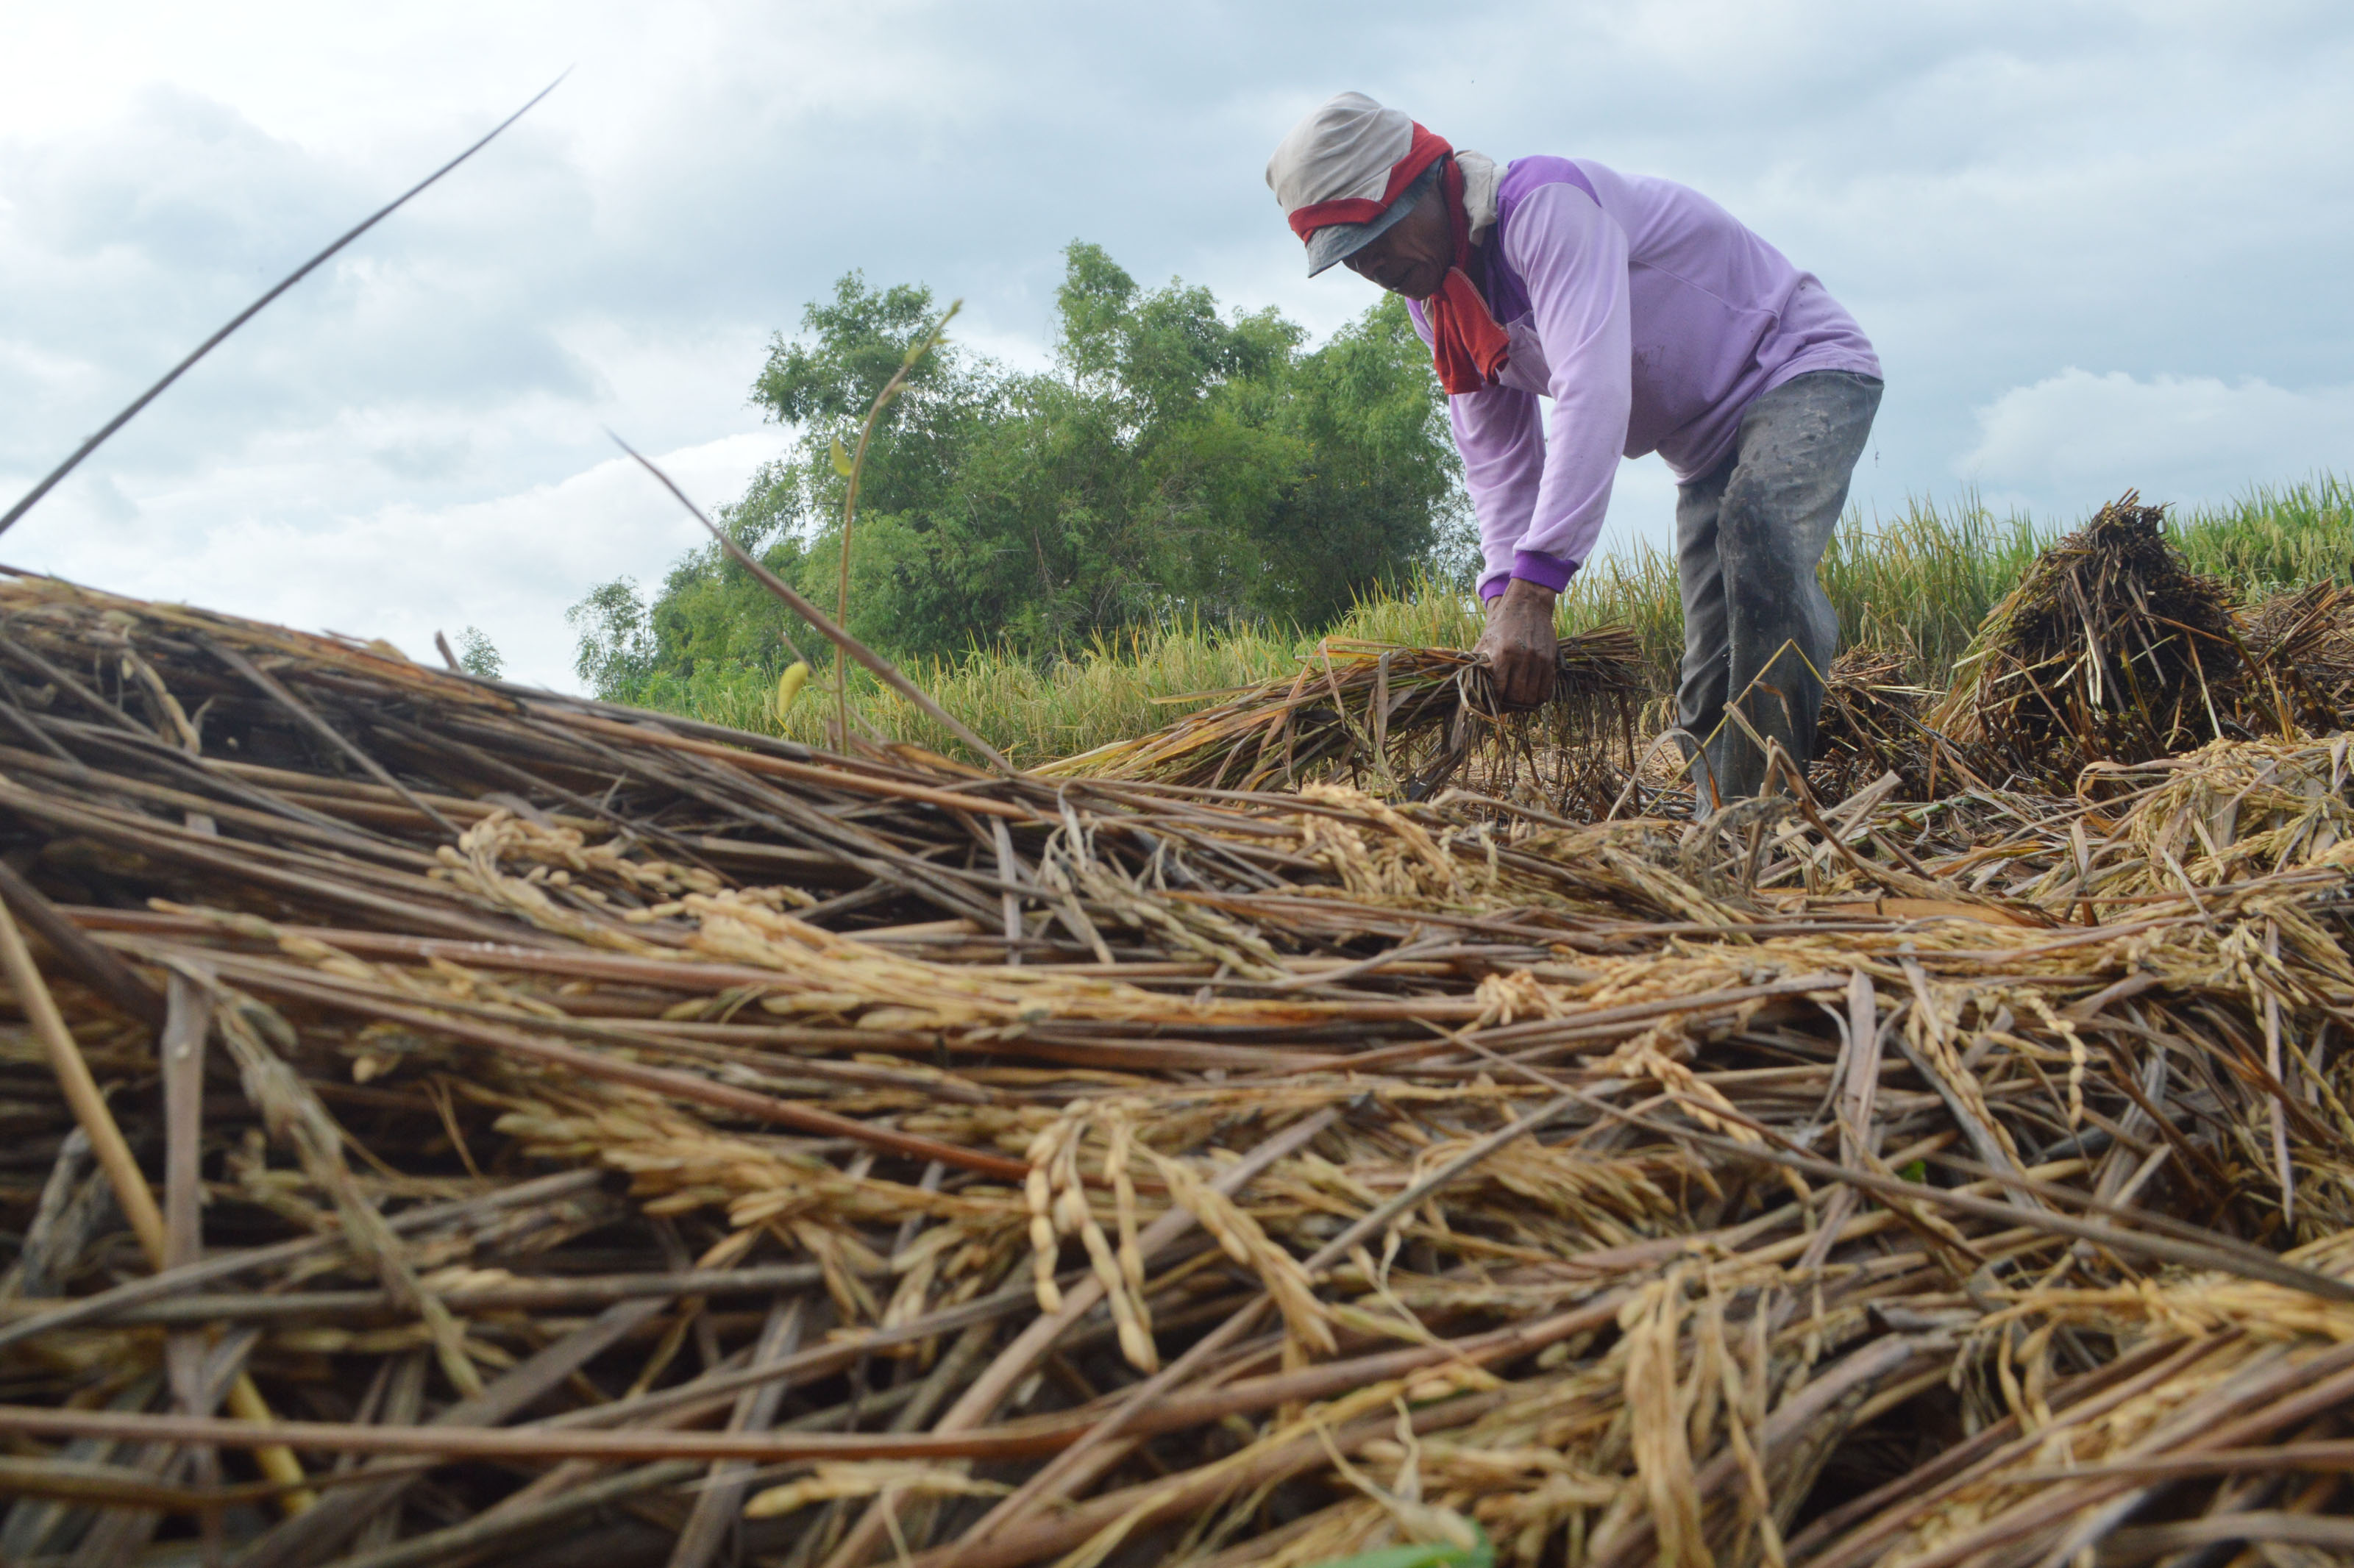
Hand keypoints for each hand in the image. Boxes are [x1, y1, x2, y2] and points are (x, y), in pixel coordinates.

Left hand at [1473, 579, 1557, 708]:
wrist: (1527, 604)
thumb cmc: (1501, 624)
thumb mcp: (1485, 641)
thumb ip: (1477, 663)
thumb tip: (1465, 686)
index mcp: (1502, 654)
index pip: (1499, 691)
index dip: (1494, 702)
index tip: (1491, 703)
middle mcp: (1521, 658)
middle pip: (1517, 697)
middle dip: (1508, 706)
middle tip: (1503, 705)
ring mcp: (1538, 660)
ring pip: (1532, 696)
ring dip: (1523, 704)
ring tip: (1515, 702)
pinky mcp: (1550, 660)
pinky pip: (1546, 690)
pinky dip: (1538, 698)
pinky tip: (1530, 696)